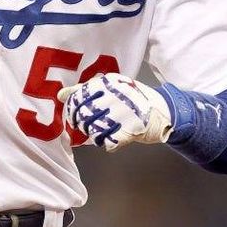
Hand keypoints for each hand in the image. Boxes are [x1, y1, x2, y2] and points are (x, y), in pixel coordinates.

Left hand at [58, 73, 172, 152]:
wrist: (166, 110)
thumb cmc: (135, 98)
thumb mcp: (112, 86)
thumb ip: (85, 90)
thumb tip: (60, 95)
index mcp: (108, 83)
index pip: (78, 97)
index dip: (73, 109)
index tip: (74, 115)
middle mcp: (113, 96)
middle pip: (83, 116)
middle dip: (82, 124)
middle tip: (90, 125)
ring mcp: (122, 113)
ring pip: (93, 131)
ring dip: (95, 135)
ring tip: (104, 131)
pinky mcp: (130, 130)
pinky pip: (107, 142)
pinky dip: (108, 143)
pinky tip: (114, 139)